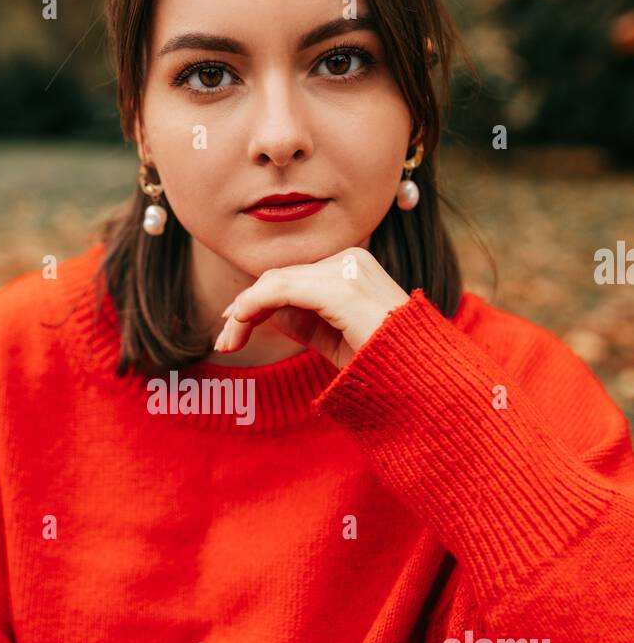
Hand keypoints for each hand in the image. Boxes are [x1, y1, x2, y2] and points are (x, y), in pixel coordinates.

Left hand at [212, 247, 410, 372]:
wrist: (419, 383)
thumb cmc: (381, 365)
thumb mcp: (333, 337)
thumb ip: (303, 319)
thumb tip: (262, 310)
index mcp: (353, 266)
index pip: (291, 277)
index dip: (255, 302)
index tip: (231, 330)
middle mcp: (351, 259)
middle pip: (279, 278)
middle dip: (244, 309)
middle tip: (223, 342)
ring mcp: (348, 270)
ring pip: (275, 282)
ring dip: (243, 312)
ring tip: (226, 343)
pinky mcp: (341, 288)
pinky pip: (282, 290)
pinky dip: (253, 305)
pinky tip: (237, 324)